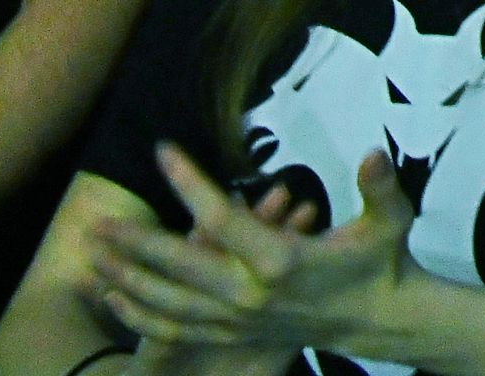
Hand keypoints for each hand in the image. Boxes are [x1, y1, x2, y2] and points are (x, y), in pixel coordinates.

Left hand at [90, 142, 412, 360]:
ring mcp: (235, 319)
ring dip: (126, 278)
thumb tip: (374, 153)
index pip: (222, 217)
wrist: (377, 319)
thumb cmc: (380, 261)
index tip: (163, 151)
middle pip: (178, 266)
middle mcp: (249, 293)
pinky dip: (139, 315)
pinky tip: (114, 297)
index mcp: (282, 261)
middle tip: (98, 222)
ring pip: (166, 301)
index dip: (189, 184)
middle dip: (135, 244)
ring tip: (94, 256)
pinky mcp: (230, 333)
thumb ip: (380, 186)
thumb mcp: (390, 219)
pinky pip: (173, 328)